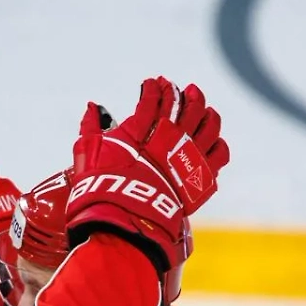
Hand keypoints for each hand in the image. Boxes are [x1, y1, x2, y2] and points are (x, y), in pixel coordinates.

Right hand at [65, 76, 230, 273]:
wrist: (123, 221)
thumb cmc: (100, 188)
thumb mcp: (87, 153)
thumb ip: (91, 128)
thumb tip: (92, 108)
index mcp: (141, 129)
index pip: (152, 99)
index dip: (153, 88)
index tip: (152, 84)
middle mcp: (169, 137)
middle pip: (185, 105)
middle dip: (182, 94)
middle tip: (181, 90)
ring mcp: (188, 156)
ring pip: (208, 123)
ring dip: (205, 110)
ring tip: (202, 107)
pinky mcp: (200, 177)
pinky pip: (219, 153)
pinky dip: (217, 143)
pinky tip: (213, 140)